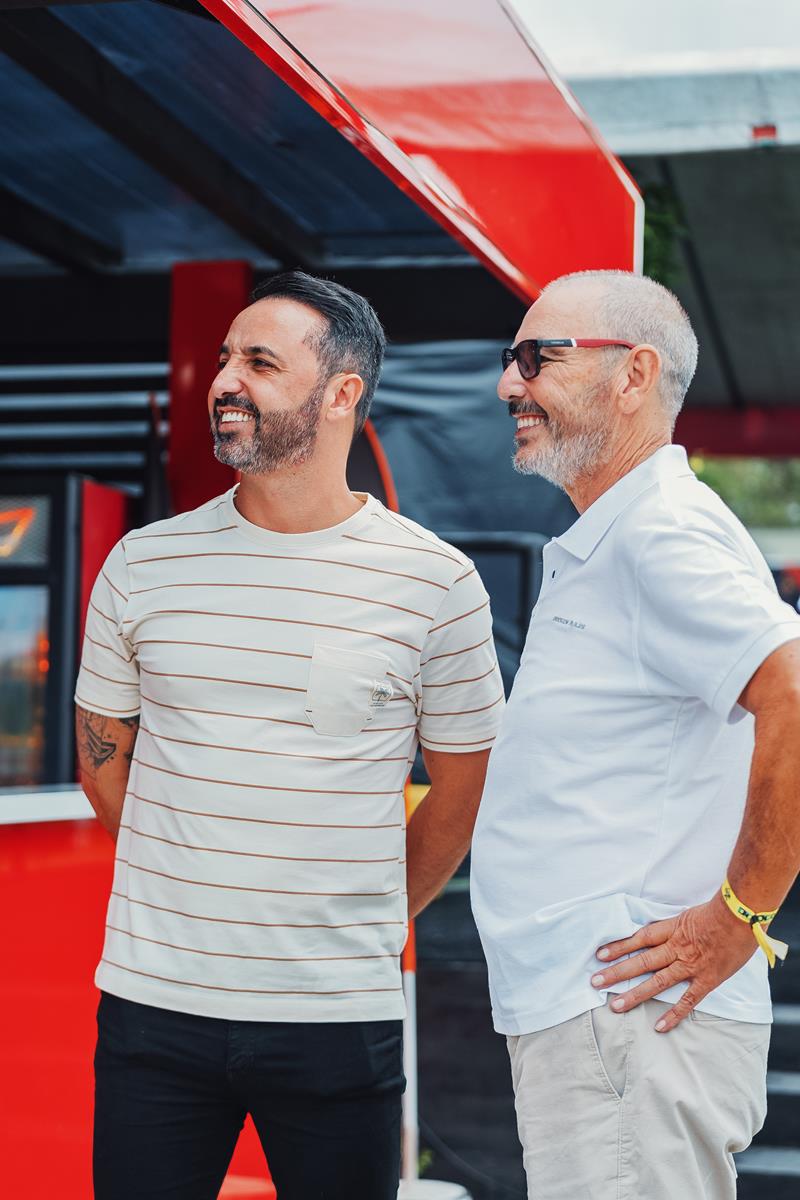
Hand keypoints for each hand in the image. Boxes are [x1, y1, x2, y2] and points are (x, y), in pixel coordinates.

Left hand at [590, 893, 757, 1031]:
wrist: (743, 916)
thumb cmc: (722, 910)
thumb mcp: (691, 913)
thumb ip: (676, 926)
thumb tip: (663, 931)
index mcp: (672, 929)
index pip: (639, 938)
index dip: (619, 946)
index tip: (600, 954)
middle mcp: (676, 948)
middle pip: (641, 961)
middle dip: (617, 972)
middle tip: (595, 981)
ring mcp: (690, 966)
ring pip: (657, 982)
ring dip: (635, 994)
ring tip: (615, 1005)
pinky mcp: (706, 980)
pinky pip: (687, 1001)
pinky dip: (673, 1014)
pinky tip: (659, 1027)